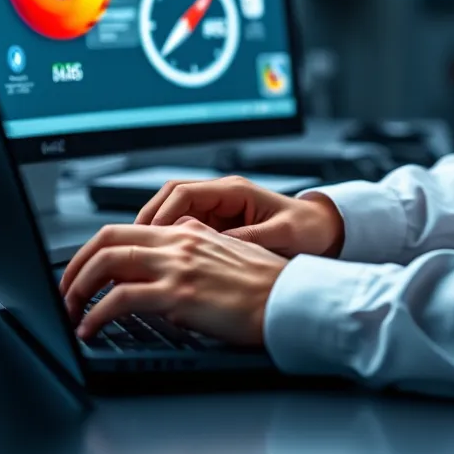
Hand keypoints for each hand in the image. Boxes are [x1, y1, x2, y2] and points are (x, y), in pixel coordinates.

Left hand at [58, 219, 288, 343]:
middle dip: (77, 266)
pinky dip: (96, 315)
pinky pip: (120, 298)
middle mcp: (179, 240)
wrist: (290, 300)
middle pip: (108, 239)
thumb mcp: (226, 257)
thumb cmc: (266, 286)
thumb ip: (194, 254)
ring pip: (107, 263)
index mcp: (190, 230)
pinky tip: (91, 329)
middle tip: (66, 292)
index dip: (97, 250)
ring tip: (71, 312)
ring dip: (79, 289)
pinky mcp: (178, 293)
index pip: (129, 230)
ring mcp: (177, 265)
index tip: (85, 273)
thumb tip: (166, 273)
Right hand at [135, 175, 344, 258]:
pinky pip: (184, 228)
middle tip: (130, 247)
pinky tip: (162, 263)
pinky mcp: (219, 226)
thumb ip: (249, 240)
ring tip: (140, 257)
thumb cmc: (307, 229)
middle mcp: (222, 196)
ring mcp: (219, 210)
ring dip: (155, 232)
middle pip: (170, 199)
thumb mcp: (280, 236)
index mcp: (234, 191)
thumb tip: (217, 247)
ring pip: (173, 213)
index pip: (184, 193)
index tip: (150, 237)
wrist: (324, 231)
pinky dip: (169, 242)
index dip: (162, 214)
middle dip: (148, 220)